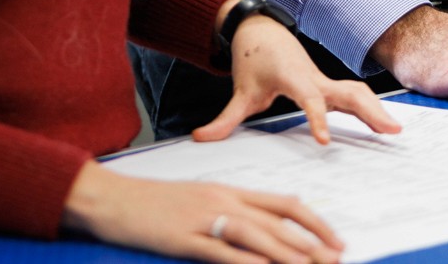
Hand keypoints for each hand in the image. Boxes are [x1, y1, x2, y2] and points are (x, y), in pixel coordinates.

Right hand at [62, 160, 343, 263]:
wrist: (111, 198)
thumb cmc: (152, 203)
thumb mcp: (196, 202)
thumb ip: (228, 213)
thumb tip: (259, 234)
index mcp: (228, 191)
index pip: (282, 203)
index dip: (314, 222)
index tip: (335, 240)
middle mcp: (222, 201)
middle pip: (277, 221)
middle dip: (311, 242)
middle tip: (337, 259)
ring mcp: (204, 218)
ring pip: (256, 235)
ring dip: (288, 253)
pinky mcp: (185, 238)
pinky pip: (222, 252)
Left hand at [194, 12, 403, 144]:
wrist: (262, 33)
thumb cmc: (253, 61)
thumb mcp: (239, 92)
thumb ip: (224, 119)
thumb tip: (199, 138)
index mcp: (293, 78)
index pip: (309, 99)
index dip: (317, 118)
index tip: (324, 141)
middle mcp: (314, 78)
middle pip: (347, 93)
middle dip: (368, 111)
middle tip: (389, 131)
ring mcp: (324, 80)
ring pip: (355, 92)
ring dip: (375, 110)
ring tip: (395, 132)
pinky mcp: (328, 85)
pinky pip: (353, 95)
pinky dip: (370, 107)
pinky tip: (384, 125)